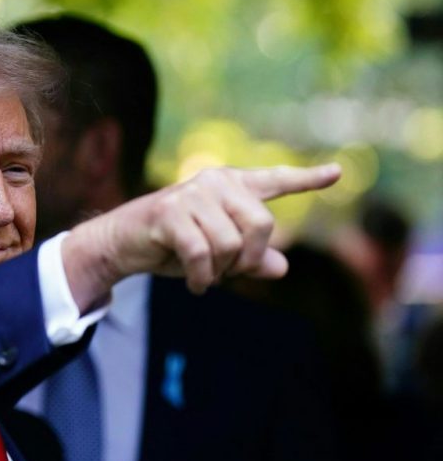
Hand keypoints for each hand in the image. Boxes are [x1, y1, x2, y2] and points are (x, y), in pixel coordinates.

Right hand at [62, 163, 340, 309]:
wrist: (122, 244)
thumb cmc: (172, 246)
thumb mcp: (217, 256)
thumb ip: (250, 259)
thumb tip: (281, 268)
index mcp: (230, 187)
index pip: (275, 181)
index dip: (307, 179)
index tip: (338, 174)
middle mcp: (215, 182)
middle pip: (262, 225)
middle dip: (249, 259)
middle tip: (228, 273)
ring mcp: (192, 195)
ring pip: (231, 245)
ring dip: (220, 272)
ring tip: (205, 275)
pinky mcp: (170, 213)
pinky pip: (202, 254)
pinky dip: (202, 278)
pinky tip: (196, 286)